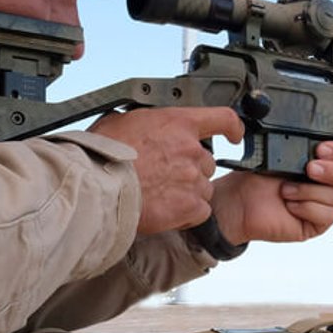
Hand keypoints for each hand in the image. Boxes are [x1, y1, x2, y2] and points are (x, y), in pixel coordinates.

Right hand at [88, 107, 243, 235]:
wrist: (97, 189)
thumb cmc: (100, 156)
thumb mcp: (118, 122)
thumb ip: (139, 121)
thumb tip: (133, 123)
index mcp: (177, 123)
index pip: (222, 118)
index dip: (232, 127)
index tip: (235, 134)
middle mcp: (191, 150)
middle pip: (206, 162)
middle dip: (189, 170)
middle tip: (162, 177)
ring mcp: (193, 179)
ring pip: (203, 188)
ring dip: (186, 193)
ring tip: (158, 196)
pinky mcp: (190, 206)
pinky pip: (200, 211)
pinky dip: (186, 214)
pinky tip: (165, 212)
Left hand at [209, 141, 332, 244]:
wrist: (238, 202)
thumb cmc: (256, 179)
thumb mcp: (278, 154)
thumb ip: (301, 146)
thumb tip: (317, 140)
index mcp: (321, 163)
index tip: (322, 148)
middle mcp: (325, 184)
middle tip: (310, 168)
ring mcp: (321, 204)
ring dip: (309, 191)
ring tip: (286, 190)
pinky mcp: (315, 223)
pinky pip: (327, 215)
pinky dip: (307, 208)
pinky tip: (290, 205)